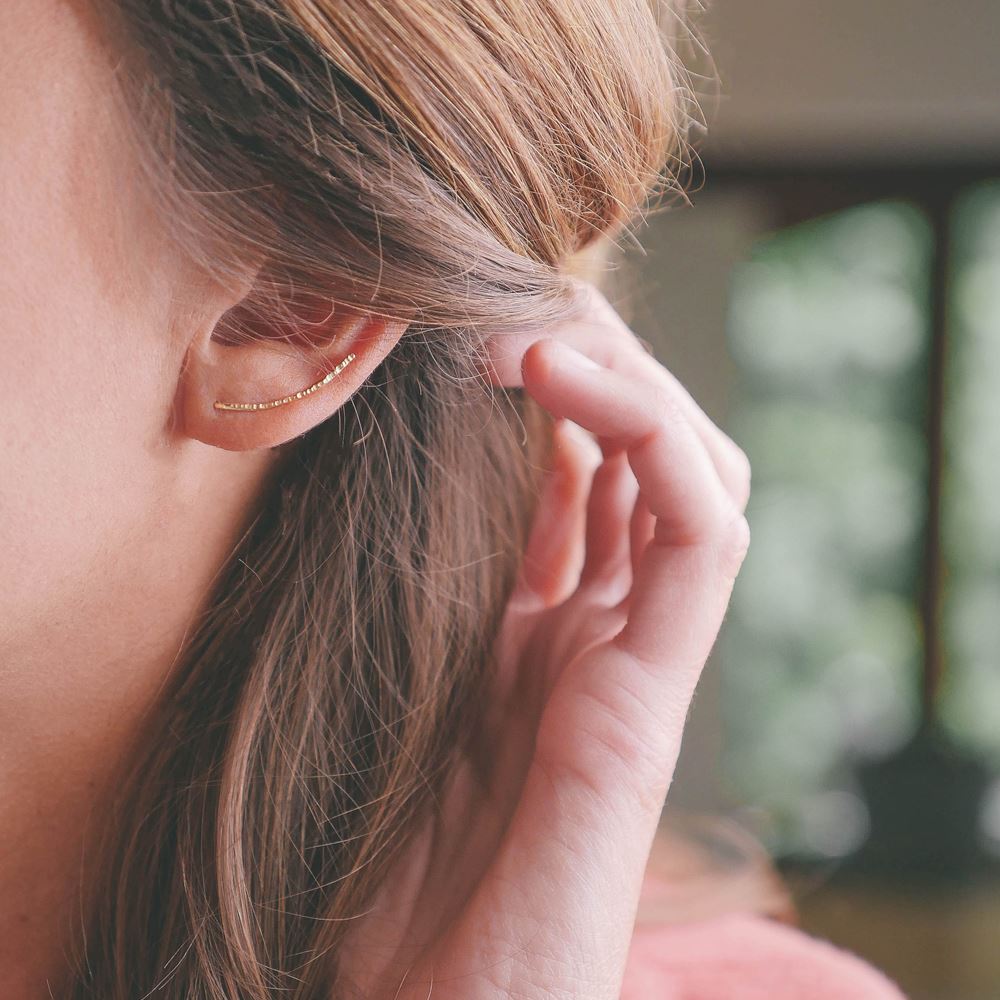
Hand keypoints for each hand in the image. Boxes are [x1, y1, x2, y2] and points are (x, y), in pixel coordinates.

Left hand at [338, 281, 751, 999]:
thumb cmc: (376, 864)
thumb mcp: (386, 681)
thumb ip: (420, 587)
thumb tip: (393, 460)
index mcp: (532, 634)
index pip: (574, 478)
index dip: (541, 387)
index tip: (469, 324)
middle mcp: (595, 636)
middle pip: (638, 463)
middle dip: (593, 365)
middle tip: (512, 303)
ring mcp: (634, 663)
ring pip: (687, 478)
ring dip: (626, 379)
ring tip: (539, 325)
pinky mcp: (653, 695)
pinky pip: (700, 537)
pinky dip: (652, 439)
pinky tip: (567, 377)